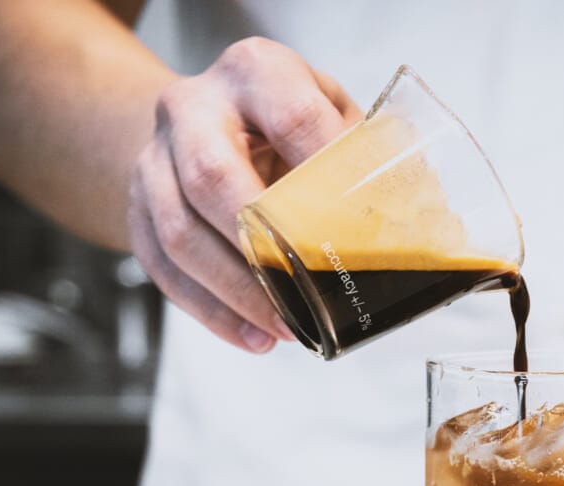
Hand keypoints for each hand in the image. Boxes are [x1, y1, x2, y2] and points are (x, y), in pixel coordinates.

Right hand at [129, 37, 362, 352]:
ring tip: (285, 329)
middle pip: (212, 178)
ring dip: (235, 294)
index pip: (292, 120)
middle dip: (262, 250)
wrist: (203, 118)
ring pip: (179, 234)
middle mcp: (193, 107)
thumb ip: (366, 161)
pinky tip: (252, 336)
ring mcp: (155, 158)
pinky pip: (162, 269)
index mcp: (254, 71)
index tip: (358, 231)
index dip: (327, 177)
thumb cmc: (282, 123)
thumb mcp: (330, 116)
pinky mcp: (137, 207)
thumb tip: (426, 228)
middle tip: (307, 299)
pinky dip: (210, 311)